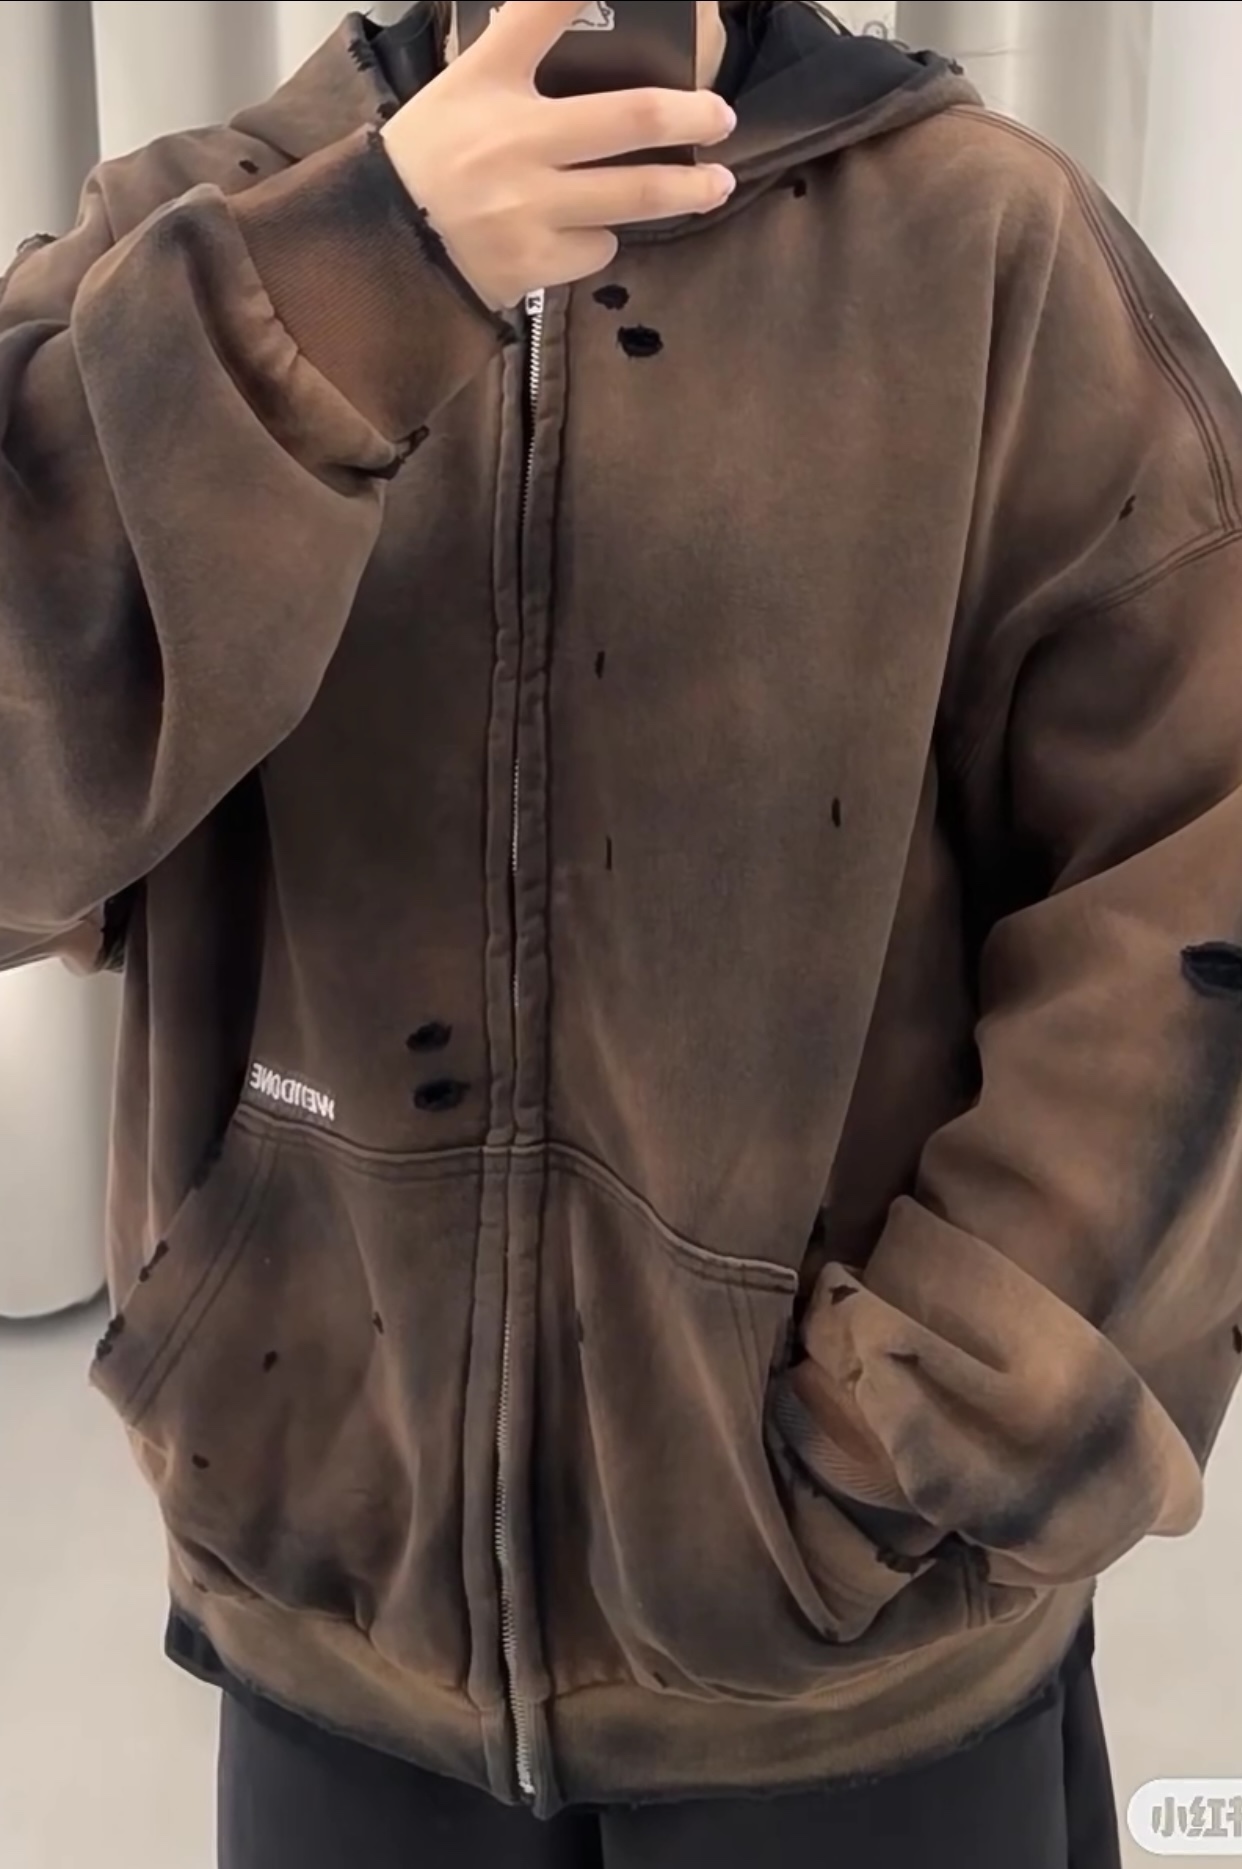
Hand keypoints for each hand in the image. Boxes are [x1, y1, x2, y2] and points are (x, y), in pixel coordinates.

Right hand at [380, 0, 736, 309]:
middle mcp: (516, 141)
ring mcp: (529, 207)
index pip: (542, 14)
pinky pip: (597, 247)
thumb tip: (576, 7)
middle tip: (722, 117)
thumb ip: (520, 43)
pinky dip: (603, 237)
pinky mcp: (534, 262)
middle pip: (628, 118)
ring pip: (632, 196)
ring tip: (715, 187)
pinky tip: (587, 230)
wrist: (384, 247)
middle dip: (690, 116)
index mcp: (490, 83)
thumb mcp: (464, 84)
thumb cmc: (429, 157)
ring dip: (685, 192)